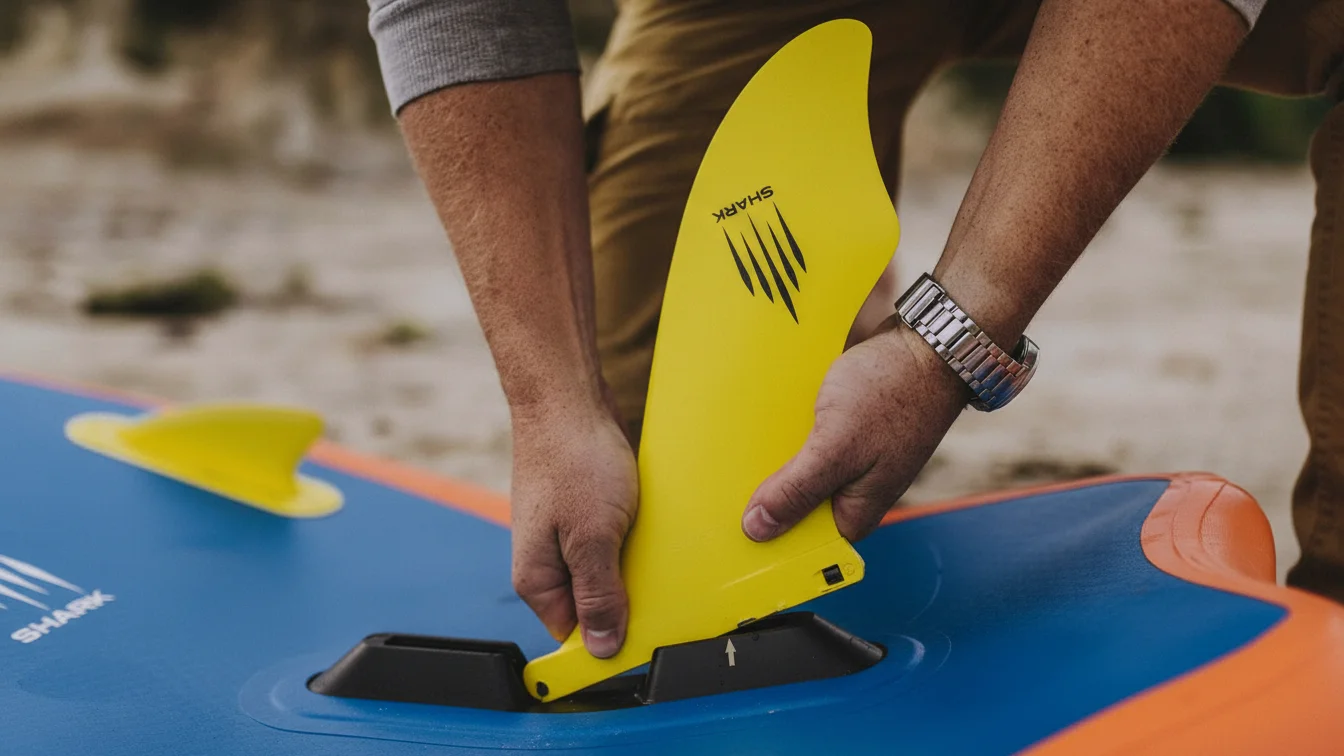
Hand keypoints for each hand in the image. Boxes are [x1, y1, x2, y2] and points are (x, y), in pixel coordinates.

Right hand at [509, 398, 637, 657]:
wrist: (567, 401)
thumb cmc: (573, 461)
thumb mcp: (592, 538)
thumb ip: (597, 594)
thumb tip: (601, 648)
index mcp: (537, 580)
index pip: (575, 635)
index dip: (610, 637)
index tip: (644, 629)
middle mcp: (547, 564)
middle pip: (594, 606)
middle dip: (627, 598)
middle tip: (653, 577)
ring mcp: (565, 539)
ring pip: (607, 573)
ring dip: (634, 565)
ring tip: (647, 541)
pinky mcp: (584, 517)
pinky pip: (613, 544)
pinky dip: (634, 539)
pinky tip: (645, 523)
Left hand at [742, 322, 968, 541]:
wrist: (923, 343)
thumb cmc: (893, 392)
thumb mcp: (837, 447)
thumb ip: (798, 490)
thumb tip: (758, 529)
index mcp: (856, 512)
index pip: (802, 545)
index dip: (766, 541)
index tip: (729, 534)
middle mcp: (851, 494)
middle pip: (793, 511)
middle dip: (762, 499)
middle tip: (720, 488)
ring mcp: (845, 464)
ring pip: (794, 476)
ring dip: (768, 463)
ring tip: (733, 454)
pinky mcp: (838, 437)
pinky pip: (801, 447)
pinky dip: (782, 438)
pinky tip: (761, 427)